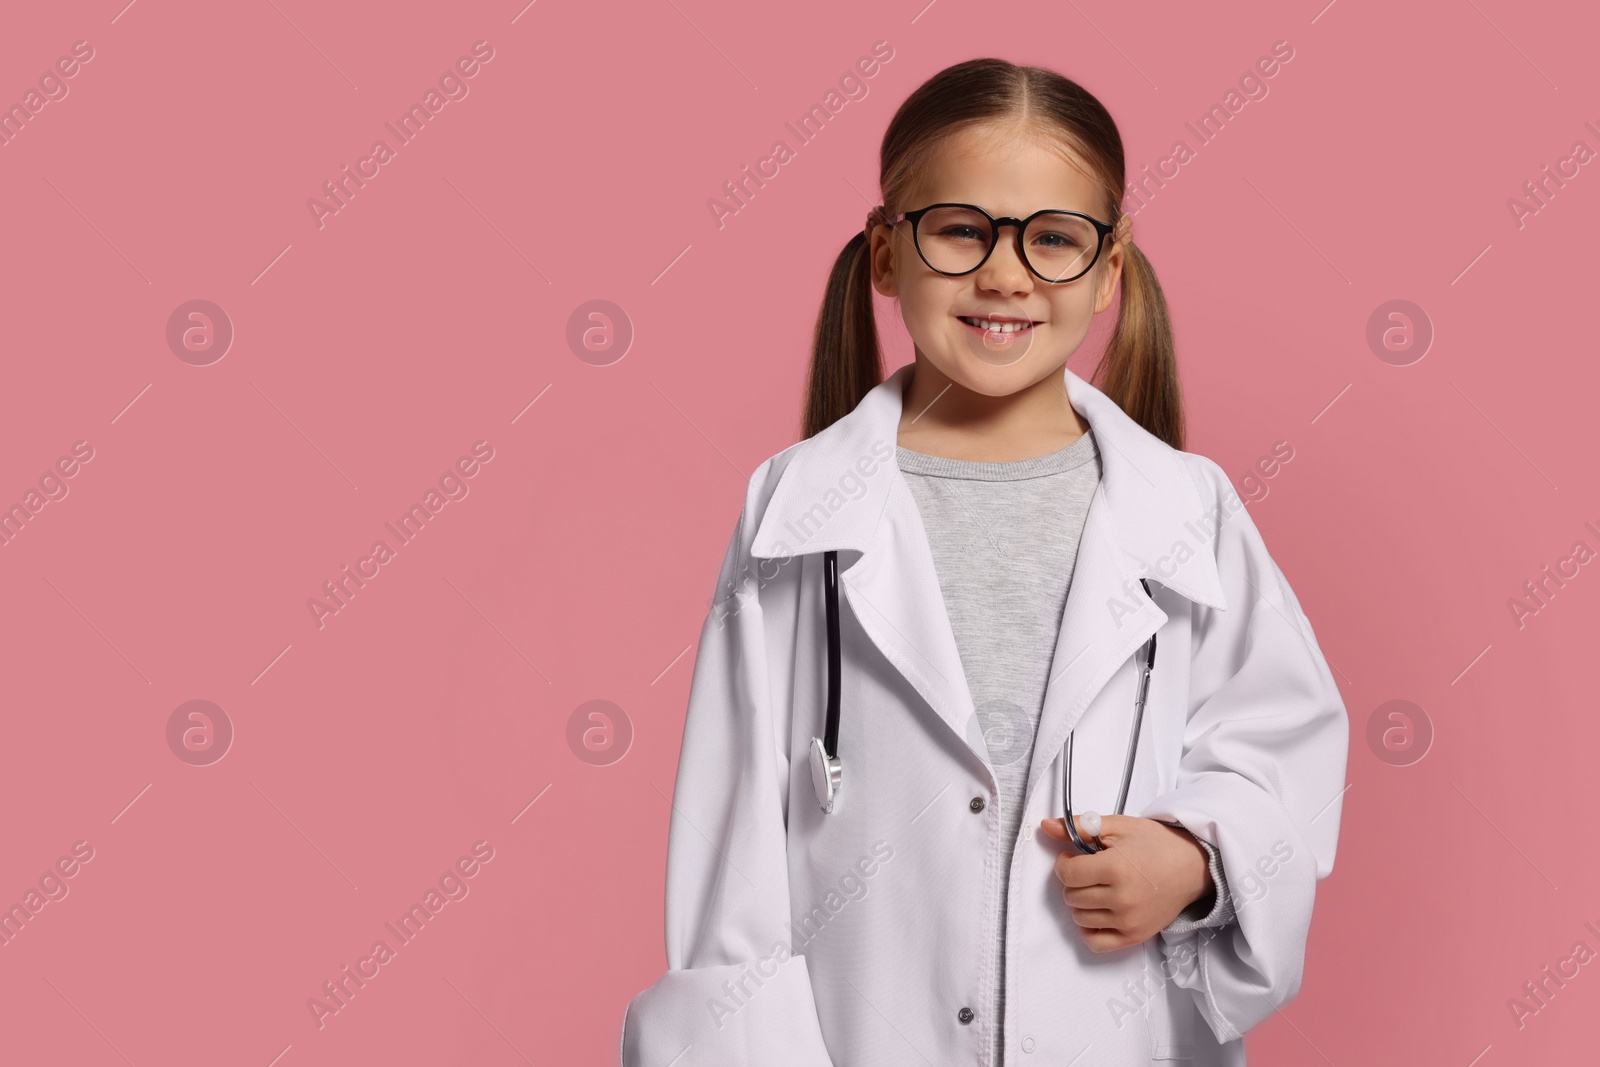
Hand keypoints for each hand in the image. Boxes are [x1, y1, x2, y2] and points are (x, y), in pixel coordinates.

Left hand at [1038, 814, 1213, 952]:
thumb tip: (1045, 825)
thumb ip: (1079, 827)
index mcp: (1116, 869)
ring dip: (1081, 902)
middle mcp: (1122, 899)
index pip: (1067, 874)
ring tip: (1098, 888)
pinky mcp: (1135, 936)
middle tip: (1091, 871)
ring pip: (1079, 918)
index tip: (1074, 857)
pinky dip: (1090, 929)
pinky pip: (1096, 942)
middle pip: (1071, 896)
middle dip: (1074, 881)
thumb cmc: (1155, 844)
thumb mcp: (1117, 826)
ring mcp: (1128, 921)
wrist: (1192, 867)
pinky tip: (1098, 912)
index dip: (1064, 863)